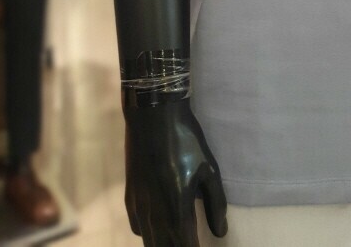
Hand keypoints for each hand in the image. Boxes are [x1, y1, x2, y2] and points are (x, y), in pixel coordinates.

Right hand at [124, 98, 227, 243]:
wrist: (153, 116)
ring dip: (164, 243)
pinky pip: (137, 228)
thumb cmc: (186, 140)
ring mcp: (139, 207)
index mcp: (177, 210)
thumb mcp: (208, 169)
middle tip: (193, 240)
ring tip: (180, 238)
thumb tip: (220, 232)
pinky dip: (149, 233)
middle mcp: (154, 215)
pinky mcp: (129, 198)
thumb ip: (216, 204)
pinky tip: (160, 224)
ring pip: (149, 242)